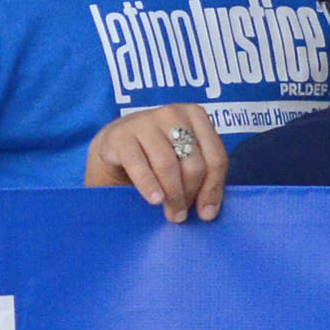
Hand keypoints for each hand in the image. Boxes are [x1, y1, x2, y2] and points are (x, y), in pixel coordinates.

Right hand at [84, 103, 226, 222]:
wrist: (114, 146)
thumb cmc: (156, 156)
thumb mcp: (183, 161)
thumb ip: (201, 179)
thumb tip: (208, 212)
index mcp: (195, 116)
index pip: (216, 157)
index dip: (213, 189)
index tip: (207, 214)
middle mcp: (172, 114)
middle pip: (194, 163)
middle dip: (190, 194)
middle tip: (181, 215)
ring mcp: (145, 122)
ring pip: (169, 165)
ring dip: (172, 195)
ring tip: (172, 214)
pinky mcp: (120, 136)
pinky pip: (139, 165)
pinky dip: (149, 185)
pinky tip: (155, 200)